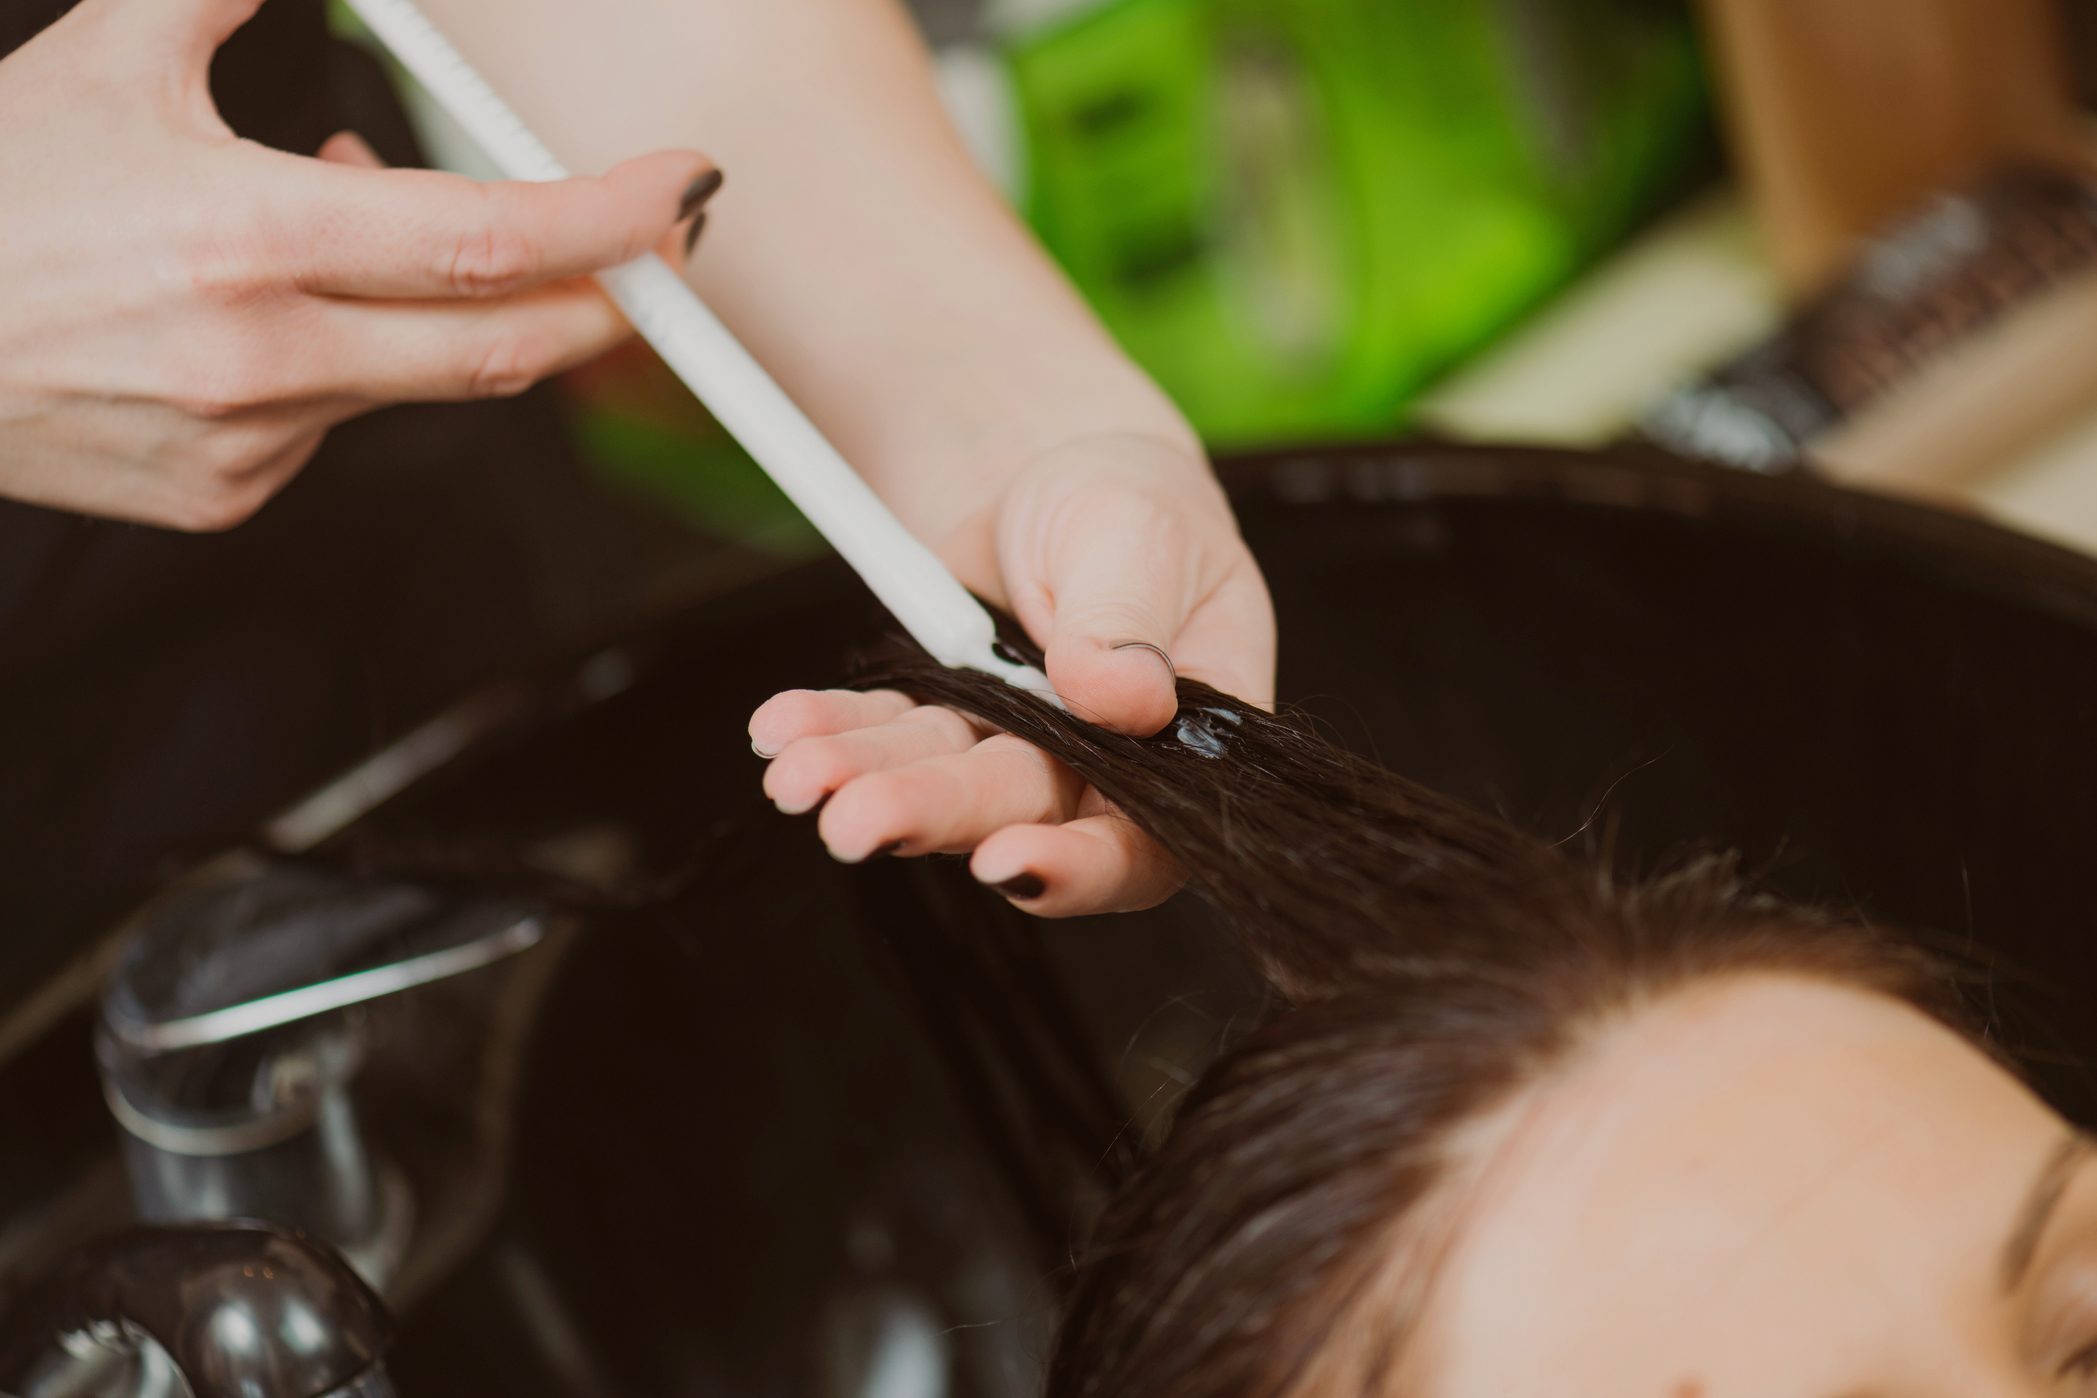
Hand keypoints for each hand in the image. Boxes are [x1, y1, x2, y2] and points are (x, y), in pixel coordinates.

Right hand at [0, 0, 717, 528]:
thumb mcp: (105, 61)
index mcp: (248, 236)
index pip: (490, 241)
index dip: (609, 220)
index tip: (683, 195)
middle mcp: (261, 356)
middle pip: (501, 346)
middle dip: (596, 302)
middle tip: (643, 256)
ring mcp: (248, 442)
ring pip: (414, 377)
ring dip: (432, 306)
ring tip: (335, 223)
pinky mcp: (227, 497)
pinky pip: (337, 424)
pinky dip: (342, 360)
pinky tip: (261, 313)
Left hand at [749, 431, 1274, 915]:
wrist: (1052, 466)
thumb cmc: (1132, 504)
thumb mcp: (1142, 538)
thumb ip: (1130, 620)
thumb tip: (1126, 701)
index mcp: (1189, 741)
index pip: (1148, 837)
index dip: (1083, 865)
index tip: (1005, 861)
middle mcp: (1103, 766)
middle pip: (1020, 807)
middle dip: (936, 813)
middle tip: (855, 821)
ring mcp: (1016, 747)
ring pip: (940, 778)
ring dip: (868, 779)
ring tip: (796, 777)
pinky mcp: (946, 717)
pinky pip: (886, 732)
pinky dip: (834, 730)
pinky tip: (782, 730)